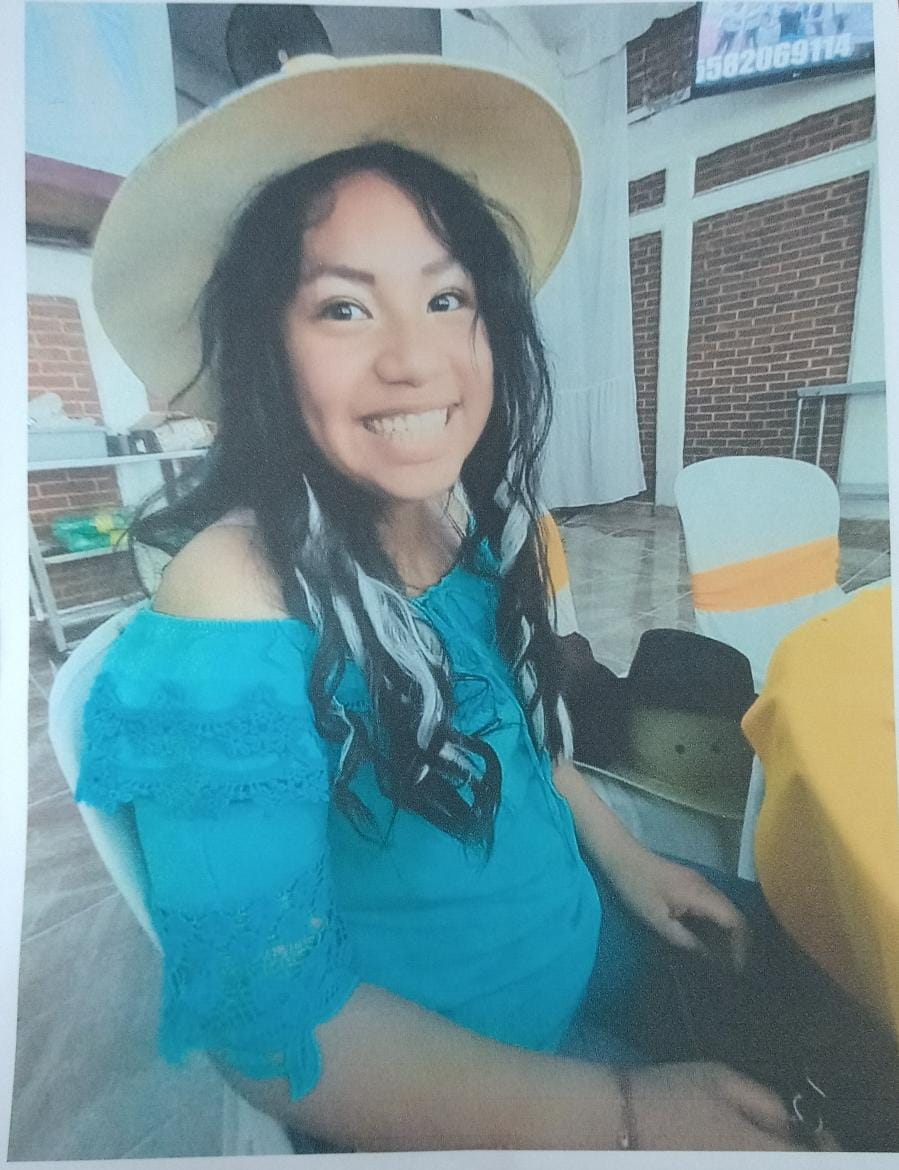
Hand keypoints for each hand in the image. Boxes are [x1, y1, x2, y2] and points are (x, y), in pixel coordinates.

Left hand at [609, 847, 750, 968]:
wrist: (621, 856)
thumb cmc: (635, 887)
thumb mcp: (656, 920)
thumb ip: (684, 939)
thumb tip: (708, 956)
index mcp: (700, 894)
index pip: (734, 920)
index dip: (740, 945)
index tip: (736, 968)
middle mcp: (706, 886)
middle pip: (735, 916)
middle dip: (738, 943)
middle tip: (731, 969)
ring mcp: (700, 883)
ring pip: (725, 911)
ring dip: (728, 935)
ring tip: (722, 959)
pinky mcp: (692, 884)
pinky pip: (714, 906)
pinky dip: (717, 924)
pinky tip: (709, 940)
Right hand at [629, 1061, 833, 1150]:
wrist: (621, 1121)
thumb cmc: (672, 1093)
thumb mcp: (720, 1079)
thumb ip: (765, 1101)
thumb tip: (791, 1122)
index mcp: (756, 1150)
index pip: (809, 1160)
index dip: (826, 1148)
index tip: (820, 1132)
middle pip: (787, 1166)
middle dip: (795, 1152)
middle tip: (794, 1136)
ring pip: (764, 1165)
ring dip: (772, 1154)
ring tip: (763, 1138)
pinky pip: (743, 1167)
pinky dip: (749, 1157)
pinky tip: (738, 1146)